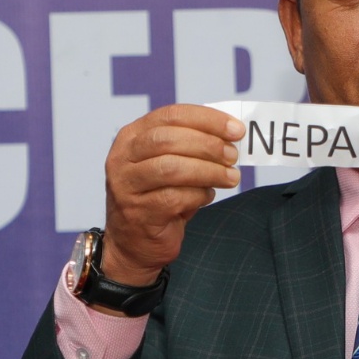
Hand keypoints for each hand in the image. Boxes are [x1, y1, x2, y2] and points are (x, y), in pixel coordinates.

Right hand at [100, 104, 243, 287]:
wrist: (134, 242)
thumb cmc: (159, 195)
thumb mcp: (170, 162)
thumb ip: (192, 144)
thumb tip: (232, 134)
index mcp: (132, 136)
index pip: (171, 115)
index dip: (207, 119)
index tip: (237, 129)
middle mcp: (122, 158)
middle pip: (169, 139)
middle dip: (208, 145)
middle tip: (233, 155)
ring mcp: (126, 186)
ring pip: (172, 168)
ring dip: (209, 171)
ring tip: (231, 177)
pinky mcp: (137, 212)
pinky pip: (175, 198)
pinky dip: (199, 195)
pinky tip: (207, 196)